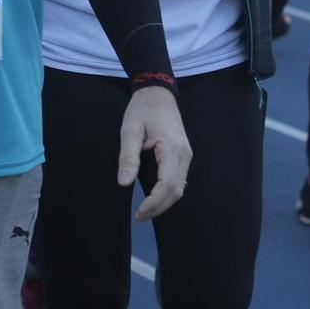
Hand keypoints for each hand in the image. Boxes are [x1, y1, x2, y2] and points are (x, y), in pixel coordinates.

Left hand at [119, 85, 191, 220]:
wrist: (158, 92)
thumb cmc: (142, 109)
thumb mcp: (129, 130)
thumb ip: (128, 157)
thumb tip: (124, 183)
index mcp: (172, 149)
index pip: (167, 185)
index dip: (154, 202)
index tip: (139, 212)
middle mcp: (184, 155)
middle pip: (177, 190)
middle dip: (159, 207)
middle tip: (139, 216)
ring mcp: (186, 155)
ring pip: (180, 187)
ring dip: (164, 202)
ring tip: (145, 210)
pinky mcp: (183, 155)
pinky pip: (179, 180)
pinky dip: (169, 193)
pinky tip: (155, 197)